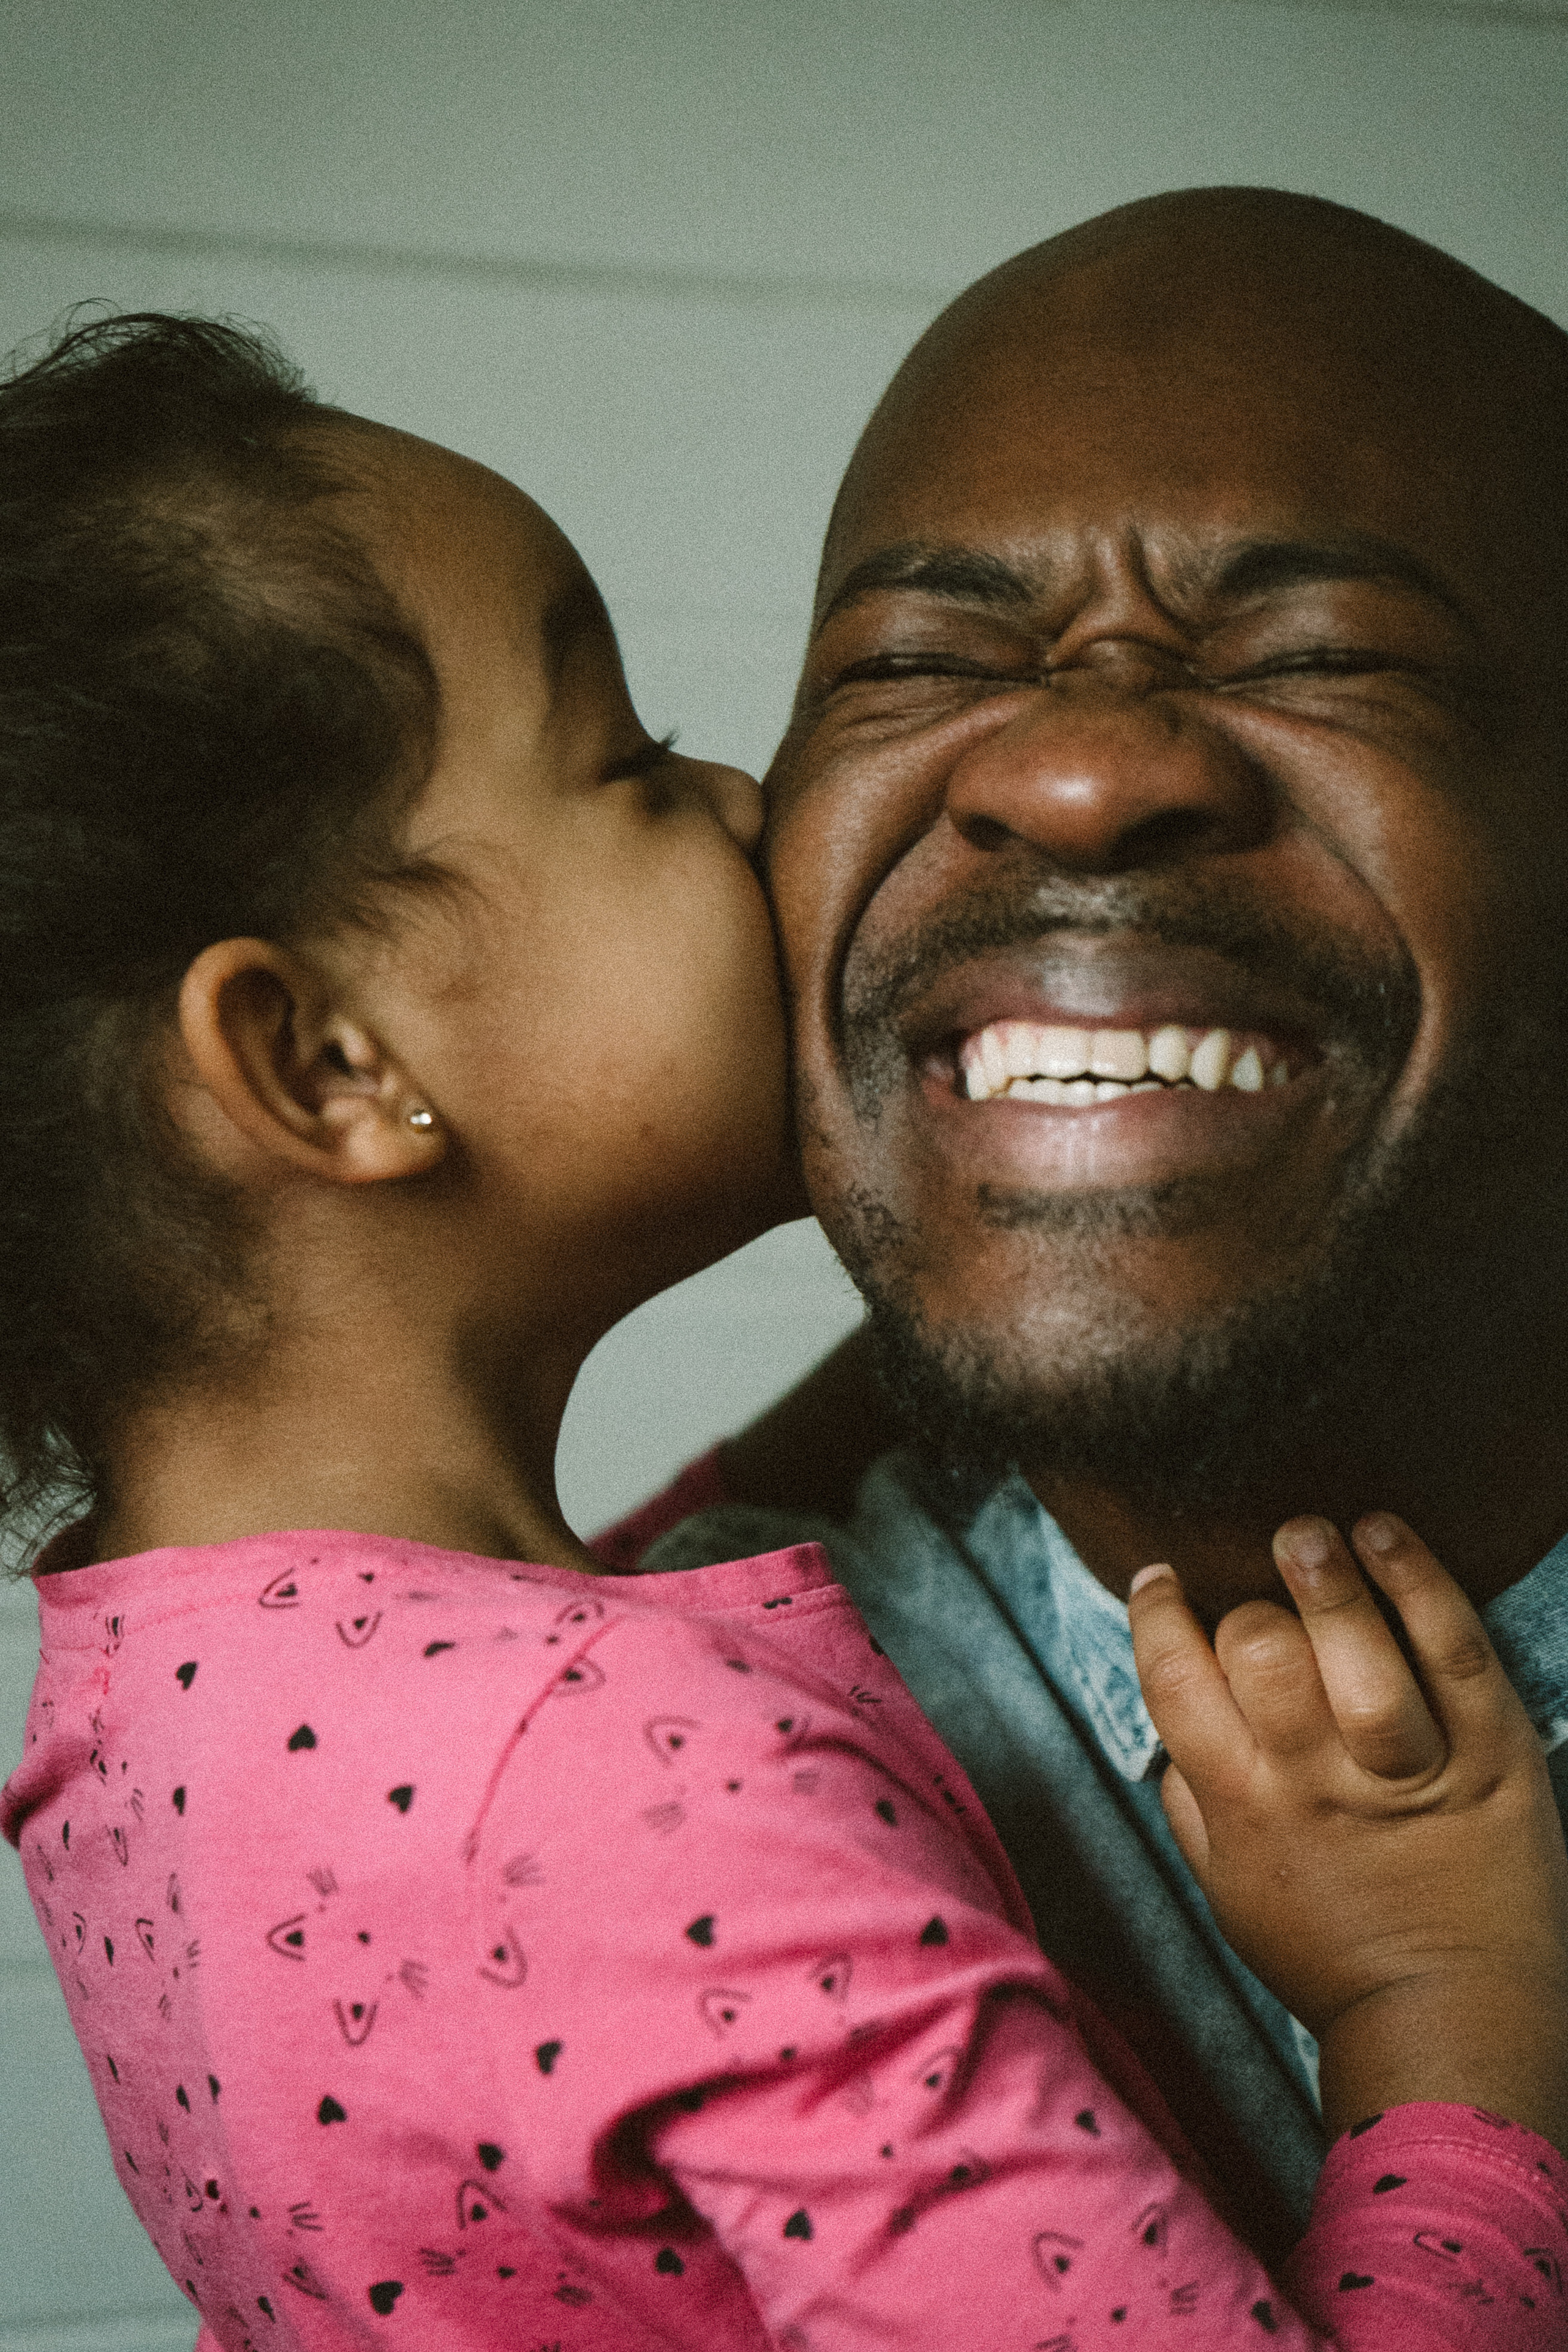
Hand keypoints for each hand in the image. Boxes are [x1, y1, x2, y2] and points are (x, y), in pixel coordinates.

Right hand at [1129, 1513, 1567, 2147]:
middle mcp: (1313, 1779)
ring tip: (1311, 1533)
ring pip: (1353, 1644)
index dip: (1157, 1613)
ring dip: (1323, 1572)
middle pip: (1257, 1649)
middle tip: (1259, 1575)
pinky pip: (1454, 1648)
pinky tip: (1386, 1533)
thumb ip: (1190, 1803)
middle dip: (1248, 1599)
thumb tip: (1170, 1724)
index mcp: (1241, 1806)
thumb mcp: (1228, 1890)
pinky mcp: (1492, 1753)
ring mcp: (1406, 1765)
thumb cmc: (1329, 1956)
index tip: (1161, 1579)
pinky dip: (1420, 1580)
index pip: (1173, 1678)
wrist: (1451, 2023)